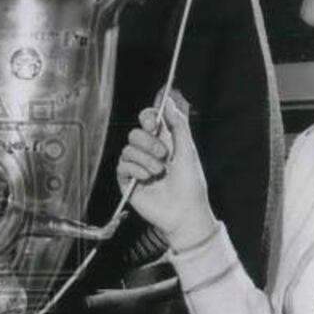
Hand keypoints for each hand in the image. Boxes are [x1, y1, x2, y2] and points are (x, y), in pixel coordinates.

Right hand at [117, 92, 214, 249]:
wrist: (184, 212)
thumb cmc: (191, 184)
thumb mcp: (188, 150)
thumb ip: (178, 125)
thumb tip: (168, 102)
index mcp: (163, 142)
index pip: (147, 121)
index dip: (147, 118)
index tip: (154, 124)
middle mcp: (148, 153)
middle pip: (135, 133)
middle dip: (148, 142)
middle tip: (164, 155)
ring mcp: (137, 168)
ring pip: (127, 149)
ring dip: (145, 159)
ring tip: (159, 172)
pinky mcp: (127, 182)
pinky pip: (122, 166)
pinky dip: (135, 169)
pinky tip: (147, 178)